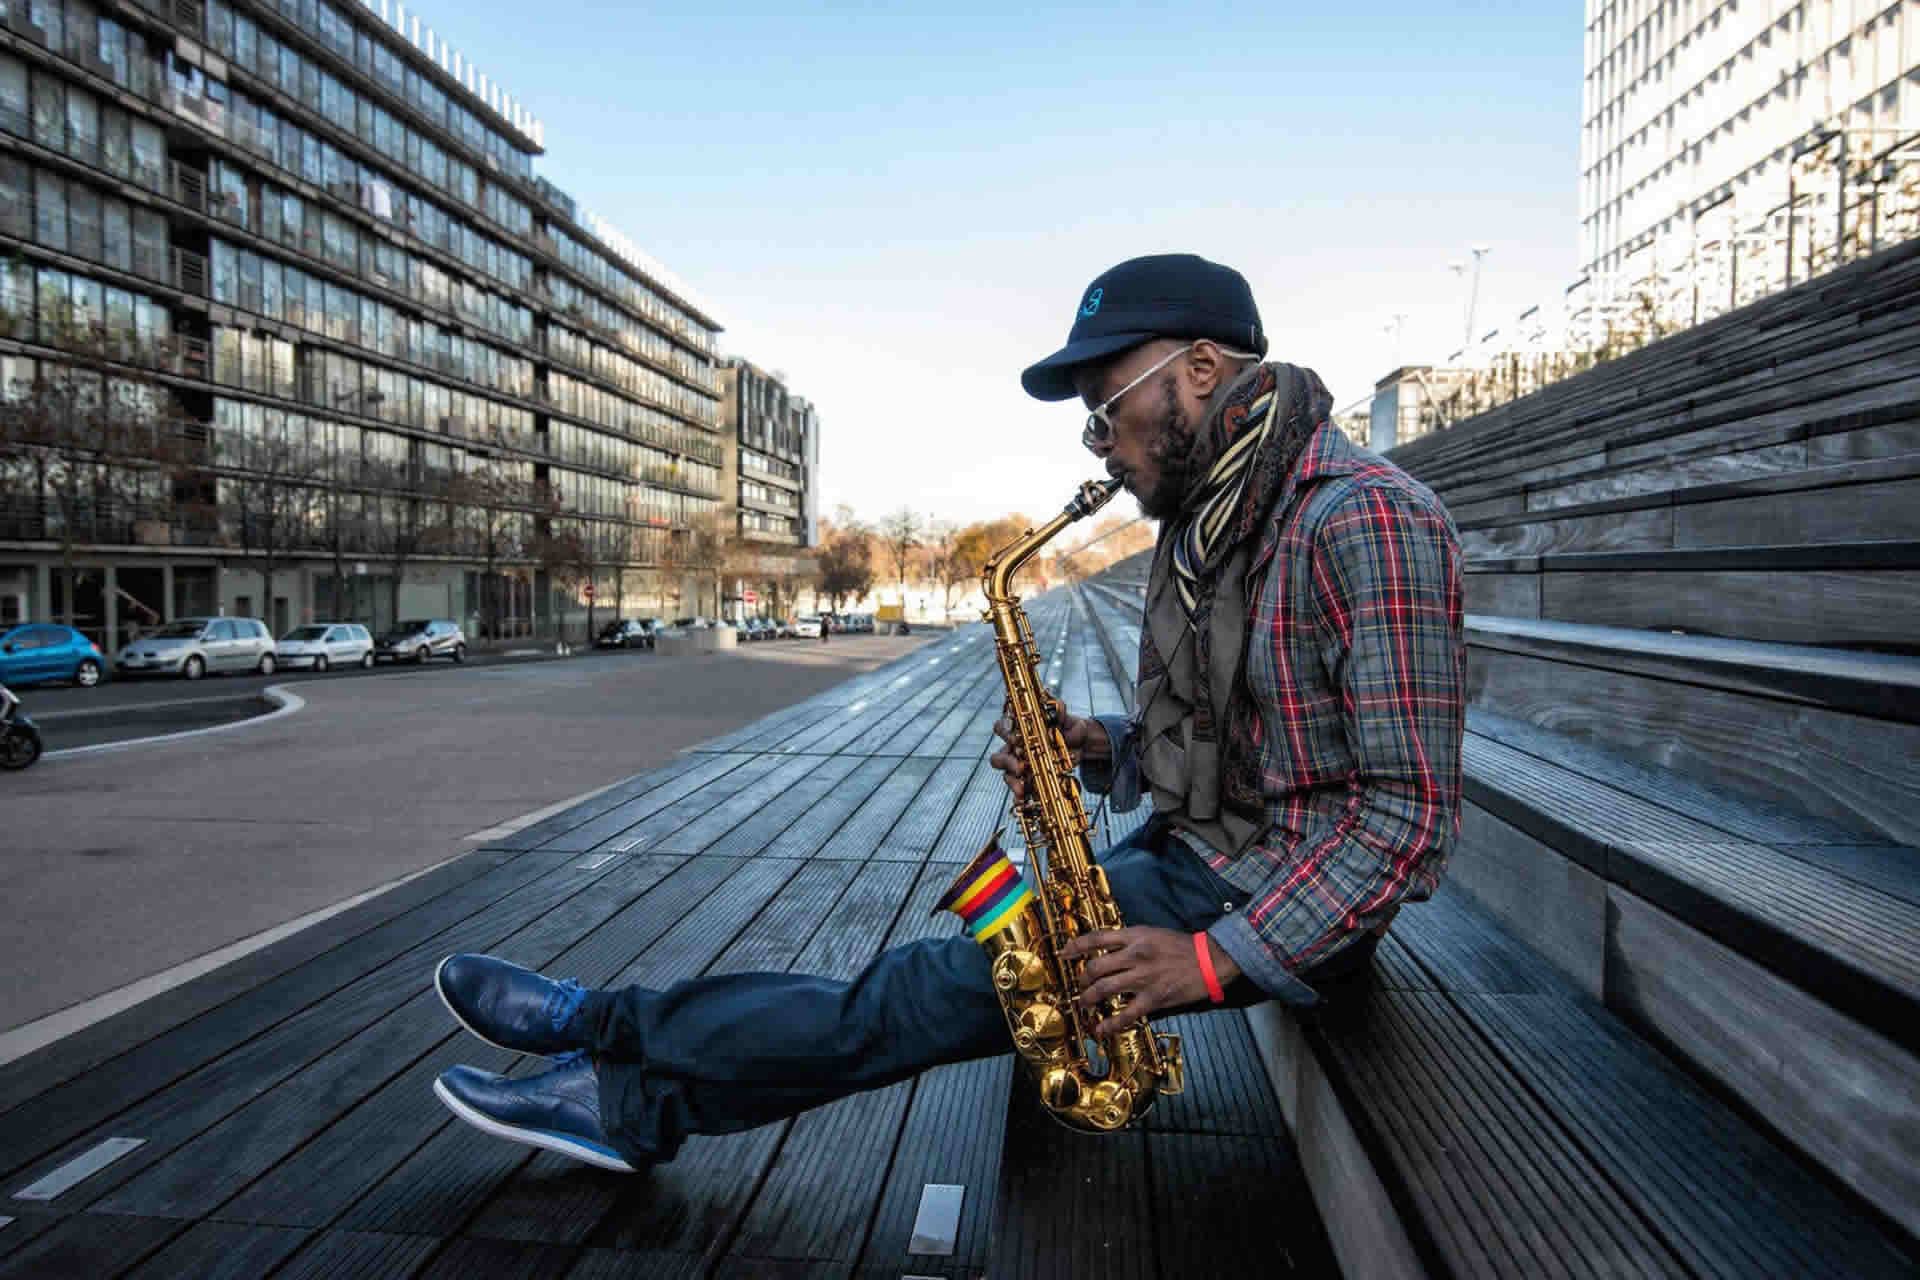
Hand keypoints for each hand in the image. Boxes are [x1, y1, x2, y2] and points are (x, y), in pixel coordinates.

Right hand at [989, 699, 1110, 801]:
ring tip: (1023, 789)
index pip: (1002, 728)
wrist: (1080, 746)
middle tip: (1020, 767)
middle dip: (1007, 763)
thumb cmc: (1067, 728)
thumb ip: (1061, 712)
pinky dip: (1021, 797)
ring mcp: (1021, 767)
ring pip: (1007, 776)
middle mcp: (1015, 750)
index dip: (1004, 733)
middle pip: (998, 757)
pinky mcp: (1030, 781)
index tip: (1015, 739)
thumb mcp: (1066, 718)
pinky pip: (1020, 791)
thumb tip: (1058, 708)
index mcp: (1019, 731)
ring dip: (1013, 783)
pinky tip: (1025, 801)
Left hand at [1058, 926, 1241, 1035]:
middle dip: (1082, 979)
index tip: (1064, 953)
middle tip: (1079, 985)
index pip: (1096, 939)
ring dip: (1088, 999)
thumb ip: (1130, 940)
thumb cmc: (1182, 946)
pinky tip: (1101, 1030)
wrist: (1209, 960)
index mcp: (1134, 936)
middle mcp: (1134, 955)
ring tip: (1083, 1004)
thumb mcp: (1153, 933)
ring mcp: (1143, 978)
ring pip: (1103, 989)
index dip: (1075, 946)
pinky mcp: (1153, 998)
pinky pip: (1125, 1014)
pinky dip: (1110, 1024)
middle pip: (1095, 967)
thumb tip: (1107, 949)